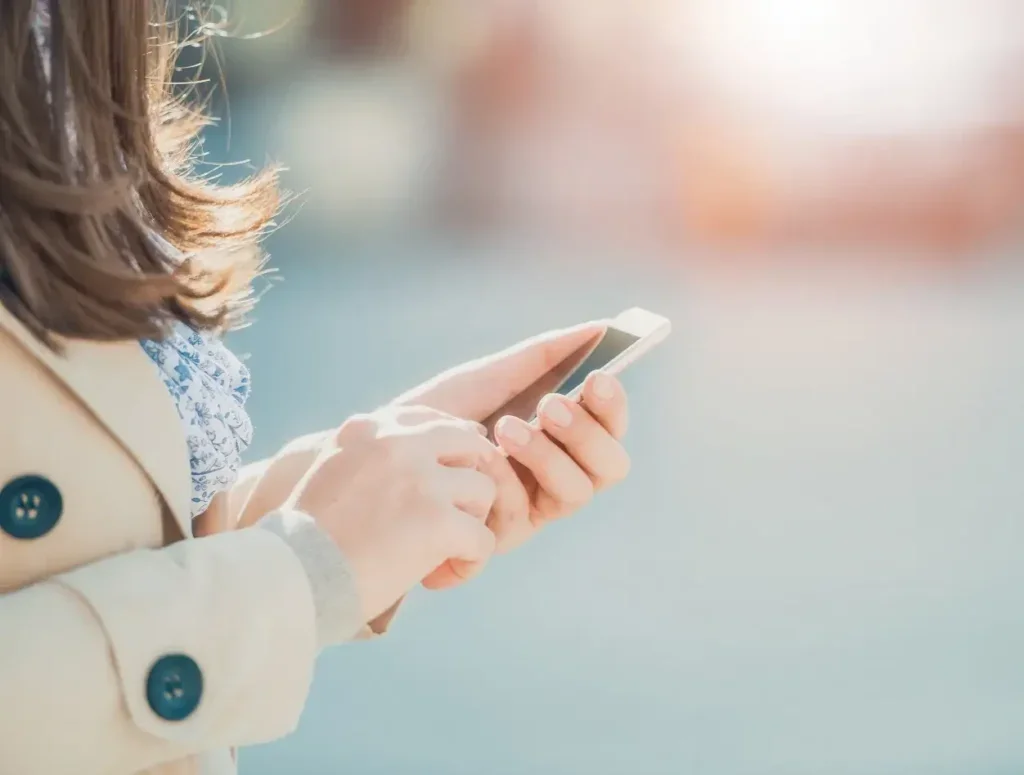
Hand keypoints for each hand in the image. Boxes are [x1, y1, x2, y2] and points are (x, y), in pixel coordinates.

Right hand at [284, 405, 498, 620]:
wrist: (289, 578)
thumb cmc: (305, 540)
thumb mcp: (331, 472)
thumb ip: (374, 458)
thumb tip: (426, 462)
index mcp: (368, 429)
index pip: (432, 420)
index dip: (452, 450)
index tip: (450, 478)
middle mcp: (397, 442)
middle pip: (471, 446)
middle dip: (472, 483)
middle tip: (457, 520)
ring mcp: (421, 478)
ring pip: (483, 490)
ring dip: (471, 525)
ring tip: (442, 556)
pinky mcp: (438, 520)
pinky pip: (483, 539)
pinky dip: (471, 563)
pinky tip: (440, 578)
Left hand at [394, 324, 630, 588]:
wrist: (382, 452)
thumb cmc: (440, 414)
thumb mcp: (489, 378)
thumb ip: (543, 356)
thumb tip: (603, 327)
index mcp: (564, 439)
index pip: (611, 428)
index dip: (613, 406)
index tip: (598, 377)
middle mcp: (557, 476)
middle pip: (609, 467)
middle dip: (585, 434)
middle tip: (550, 405)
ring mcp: (531, 510)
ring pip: (574, 494)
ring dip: (547, 456)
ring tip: (506, 427)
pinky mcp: (498, 537)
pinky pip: (521, 516)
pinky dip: (502, 482)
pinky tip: (477, 458)